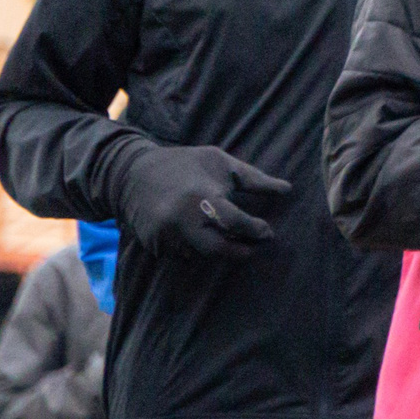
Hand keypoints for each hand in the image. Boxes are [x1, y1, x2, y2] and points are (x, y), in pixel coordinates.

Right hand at [109, 144, 292, 261]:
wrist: (131, 173)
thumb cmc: (185, 164)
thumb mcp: (221, 163)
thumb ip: (254, 179)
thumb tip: (288, 190)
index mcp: (199, 197)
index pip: (235, 222)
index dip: (255, 230)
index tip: (268, 232)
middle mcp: (180, 220)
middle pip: (218, 248)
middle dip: (240, 251)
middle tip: (255, 247)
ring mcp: (163, 236)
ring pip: (200, 254)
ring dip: (218, 249)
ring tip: (232, 239)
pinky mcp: (152, 245)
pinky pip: (181, 255)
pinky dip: (196, 249)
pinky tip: (203, 237)